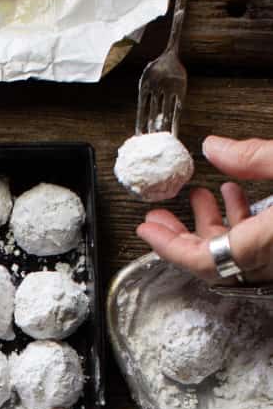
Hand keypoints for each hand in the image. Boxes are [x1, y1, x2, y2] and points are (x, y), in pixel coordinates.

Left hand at [136, 136, 272, 283]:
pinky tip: (232, 195)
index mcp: (266, 242)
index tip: (147, 231)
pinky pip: (254, 244)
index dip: (169, 247)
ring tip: (196, 196)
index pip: (203, 260)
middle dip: (180, 235)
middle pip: (212, 260)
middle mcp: (272, 257)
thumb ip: (253, 158)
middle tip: (159, 217)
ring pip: (234, 252)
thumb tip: (214, 148)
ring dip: (211, 223)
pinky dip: (240, 222)